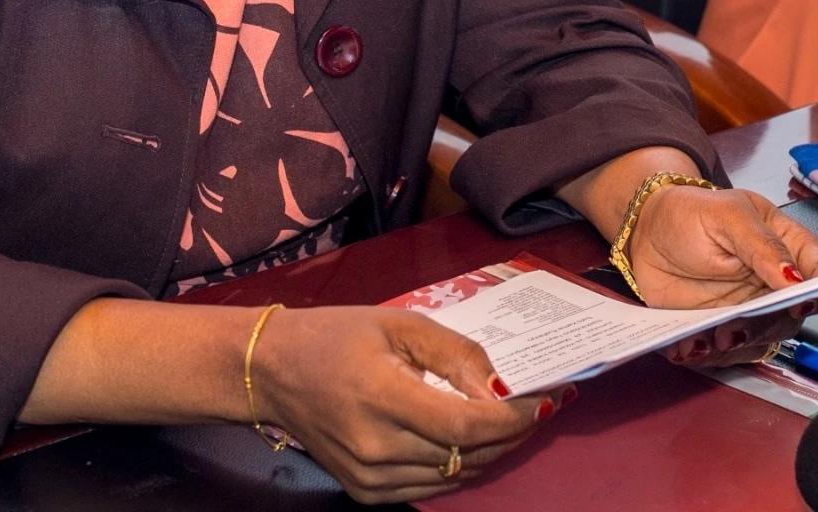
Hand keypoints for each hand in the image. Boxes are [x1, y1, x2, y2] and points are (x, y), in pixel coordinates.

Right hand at [249, 305, 571, 502]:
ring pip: (454, 476)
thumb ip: (456, 354)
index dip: (514, 418)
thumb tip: (503, 387)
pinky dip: (456, 466)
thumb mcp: (398, 324)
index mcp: (381, 396)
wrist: (271, 371)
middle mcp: (375, 447)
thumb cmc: (335, 336)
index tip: (547, 399)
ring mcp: (368, 477)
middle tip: (537, 405)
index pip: (466, 425)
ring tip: (508, 421)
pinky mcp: (365, 492)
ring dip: (489, 451)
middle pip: (467, 454)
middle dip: (512, 432)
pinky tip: (466, 440)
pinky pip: (429, 487)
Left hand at [627, 185, 817, 366]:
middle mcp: (775, 284)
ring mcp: (750, 309)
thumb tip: (795, 279)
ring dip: (734, 347)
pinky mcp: (722, 329)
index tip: (800, 303)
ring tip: (702, 341)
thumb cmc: (691, 214)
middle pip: (792, 316)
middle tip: (733, 327)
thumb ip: (762, 244)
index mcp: (788, 246)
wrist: (646, 234)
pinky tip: (685, 347)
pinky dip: (707, 354)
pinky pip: (726, 352)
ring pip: (760, 340)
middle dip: (764, 326)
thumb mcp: (727, 214)